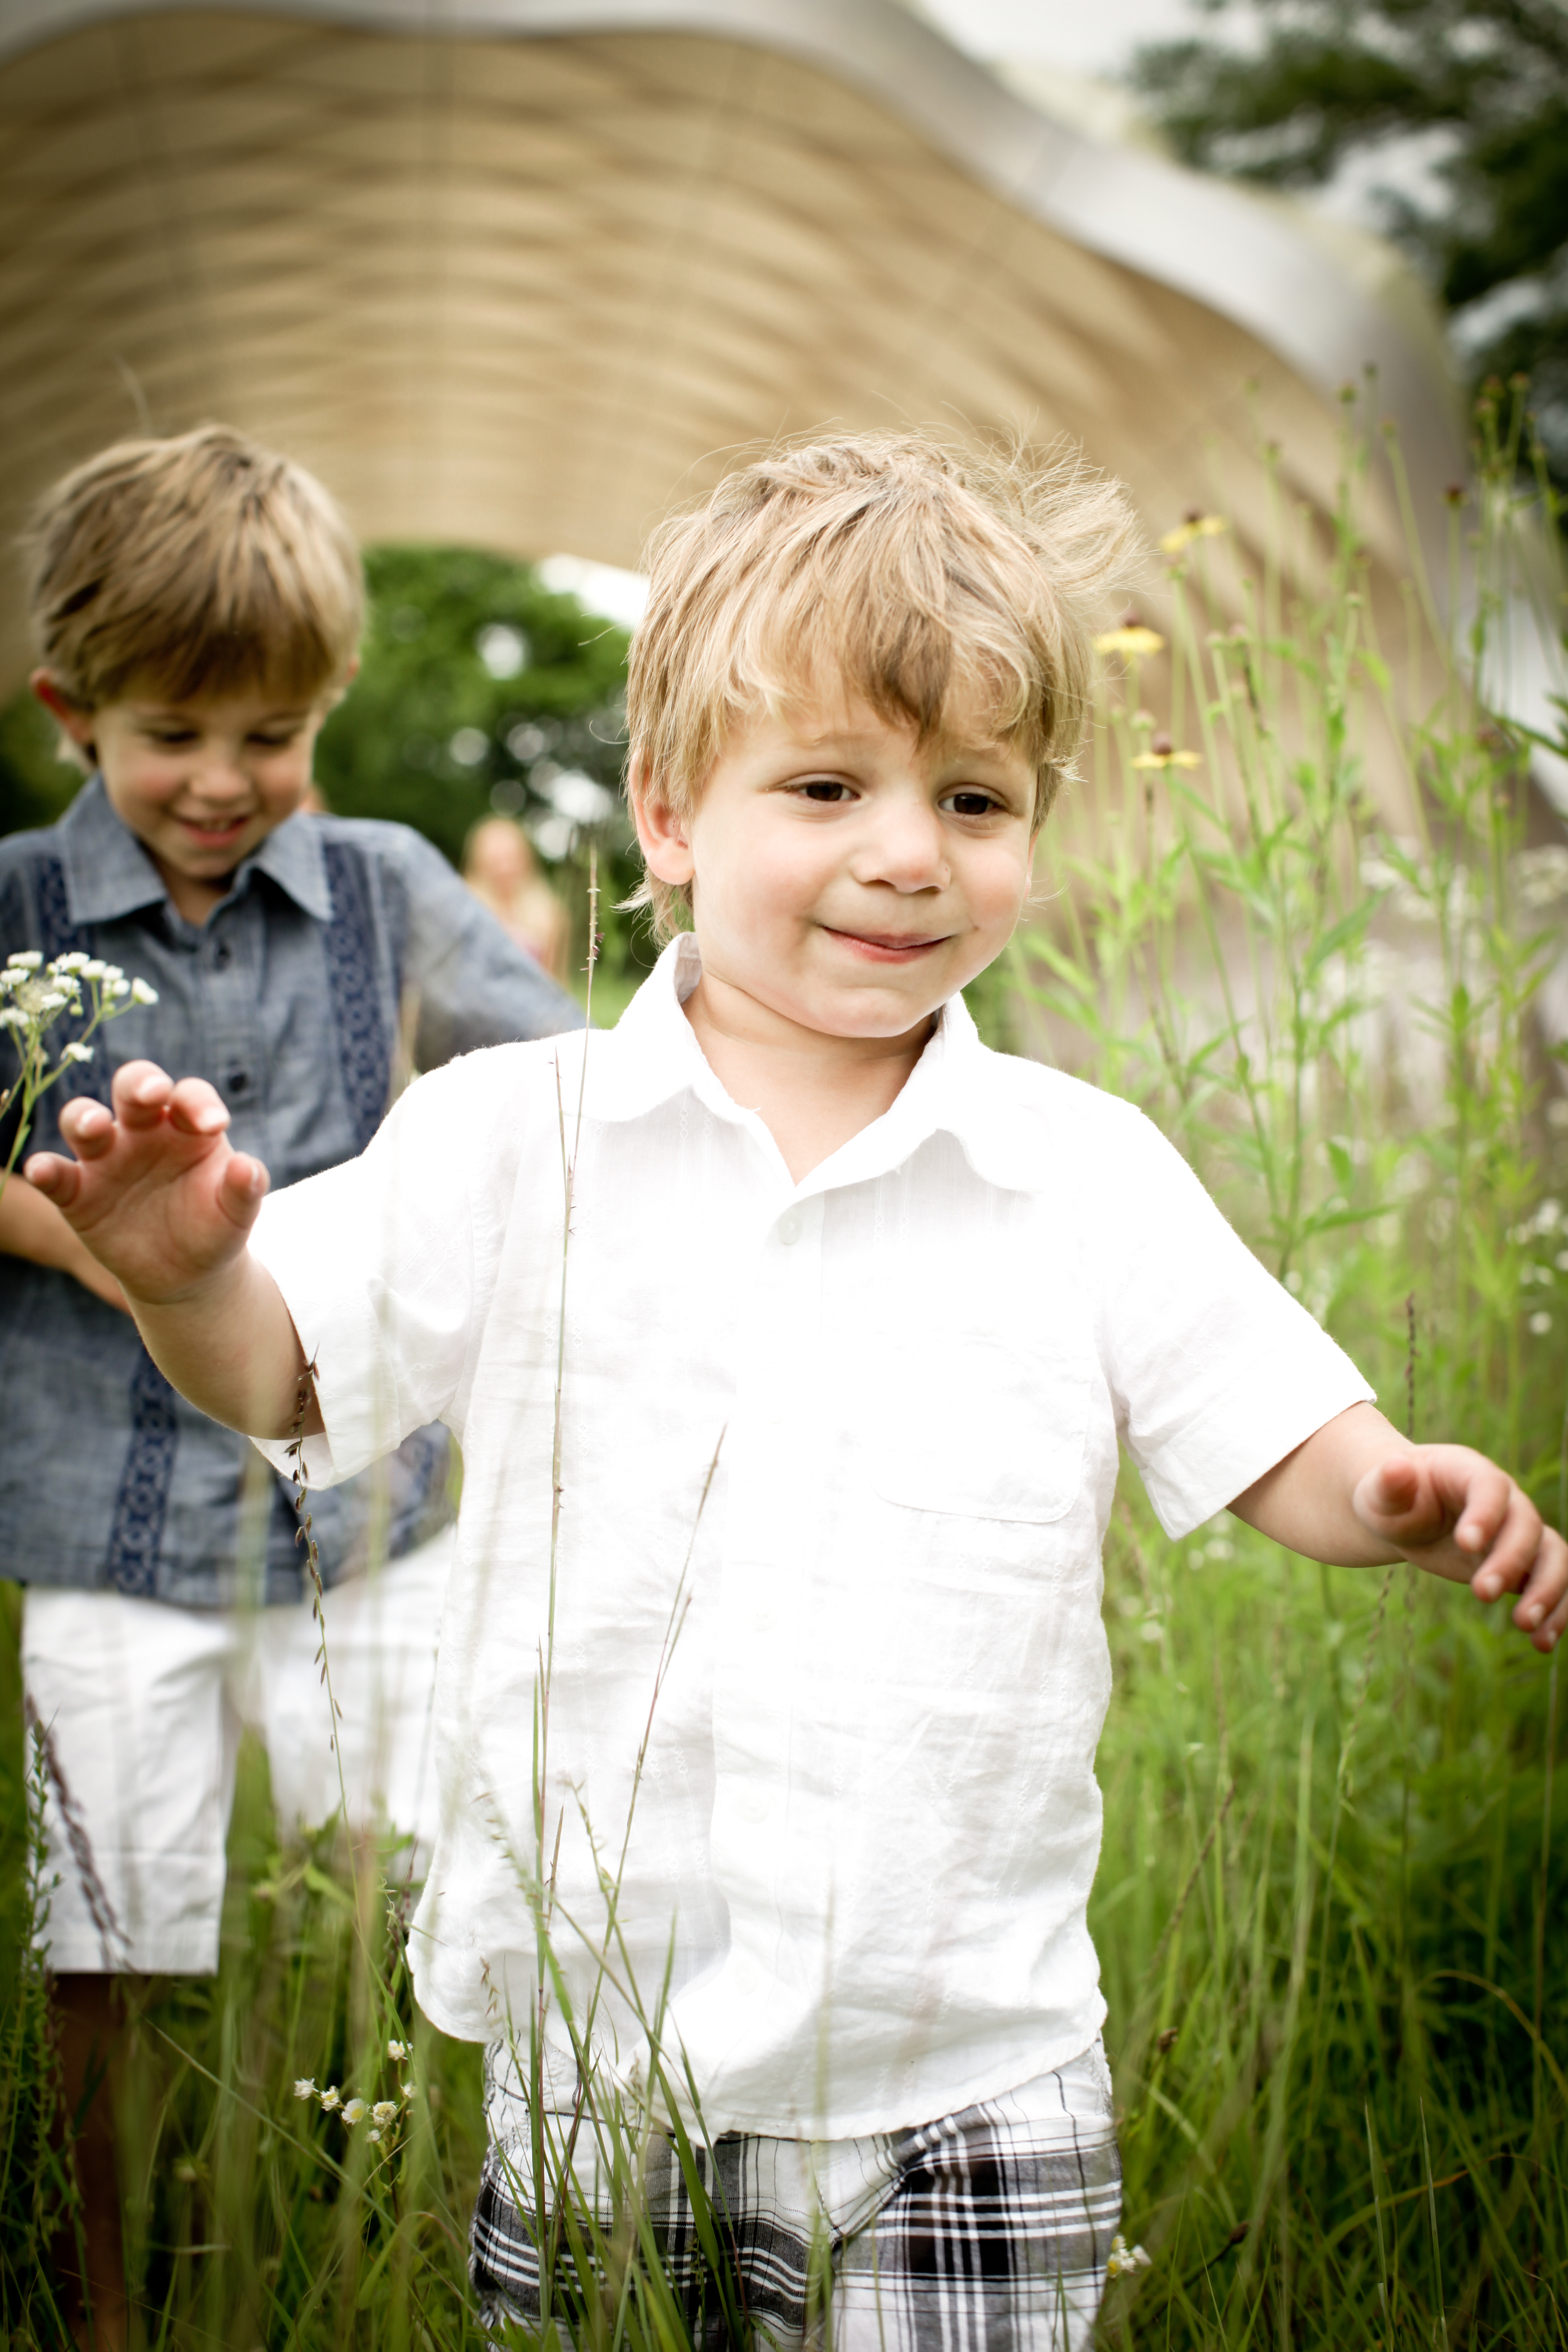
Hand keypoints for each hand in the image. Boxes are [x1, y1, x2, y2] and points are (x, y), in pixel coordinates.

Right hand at [23, 1060, 269, 1307]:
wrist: (185, 1273)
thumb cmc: (213, 1228)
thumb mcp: (236, 1213)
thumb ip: (245, 1189)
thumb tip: (248, 1166)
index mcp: (187, 1126)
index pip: (189, 1096)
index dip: (200, 1102)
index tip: (216, 1124)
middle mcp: (144, 1131)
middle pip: (133, 1087)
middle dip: (140, 1083)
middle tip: (152, 1092)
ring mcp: (107, 1159)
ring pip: (84, 1121)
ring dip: (85, 1117)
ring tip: (95, 1125)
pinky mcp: (78, 1193)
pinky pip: (57, 1175)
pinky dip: (45, 1170)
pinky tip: (43, 1170)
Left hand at [1354, 1446, 1567, 1652]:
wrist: (1405, 1516)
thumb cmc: (1391, 1500)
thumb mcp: (1379, 1492)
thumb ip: (1389, 1483)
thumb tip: (1395, 1467)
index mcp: (1469, 1472)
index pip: (1489, 1487)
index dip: (1484, 1513)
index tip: (1465, 1544)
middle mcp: (1505, 1500)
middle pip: (1526, 1525)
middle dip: (1509, 1560)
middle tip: (1481, 1593)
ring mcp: (1519, 1533)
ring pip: (1553, 1555)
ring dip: (1547, 1590)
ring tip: (1525, 1626)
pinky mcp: (1523, 1565)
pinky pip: (1553, 1583)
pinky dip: (1556, 1611)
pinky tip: (1541, 1642)